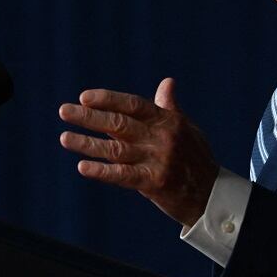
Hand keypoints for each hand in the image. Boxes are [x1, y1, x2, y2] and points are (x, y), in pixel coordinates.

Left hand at [58, 77, 219, 226]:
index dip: (108, 99)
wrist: (212, 194)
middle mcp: (161, 137)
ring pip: (116, 149)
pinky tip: (83, 167)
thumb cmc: (196, 158)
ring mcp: (157, 160)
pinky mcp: (154, 183)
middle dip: (89, 117)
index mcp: (167, 120)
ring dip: (88, 144)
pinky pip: (123, 175)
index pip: (133, 104)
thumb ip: (169, 107)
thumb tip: (167, 82)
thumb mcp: (186, 129)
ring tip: (65, 138)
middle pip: (119, 124)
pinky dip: (102, 171)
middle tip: (64, 111)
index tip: (84, 97)